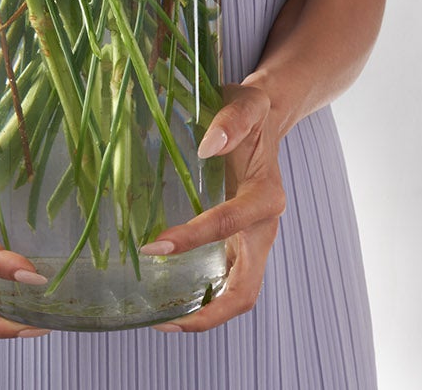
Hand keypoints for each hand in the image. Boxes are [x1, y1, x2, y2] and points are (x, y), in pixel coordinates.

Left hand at [139, 81, 288, 331]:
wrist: (266, 118)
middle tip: (162, 318)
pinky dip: (202, 299)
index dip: (193, 238)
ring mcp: (253, 241)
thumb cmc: (253, 112)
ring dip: (203, 314)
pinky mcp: (241, 244)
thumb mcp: (246, 103)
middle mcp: (264, 228)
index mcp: (267, 196)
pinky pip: (225, 282)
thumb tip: (208, 146)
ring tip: (159, 318)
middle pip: (245, 290)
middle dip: (207, 311)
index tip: (154, 246)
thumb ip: (231, 120)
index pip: (230, 224)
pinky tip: (169, 297)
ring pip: (238, 296)